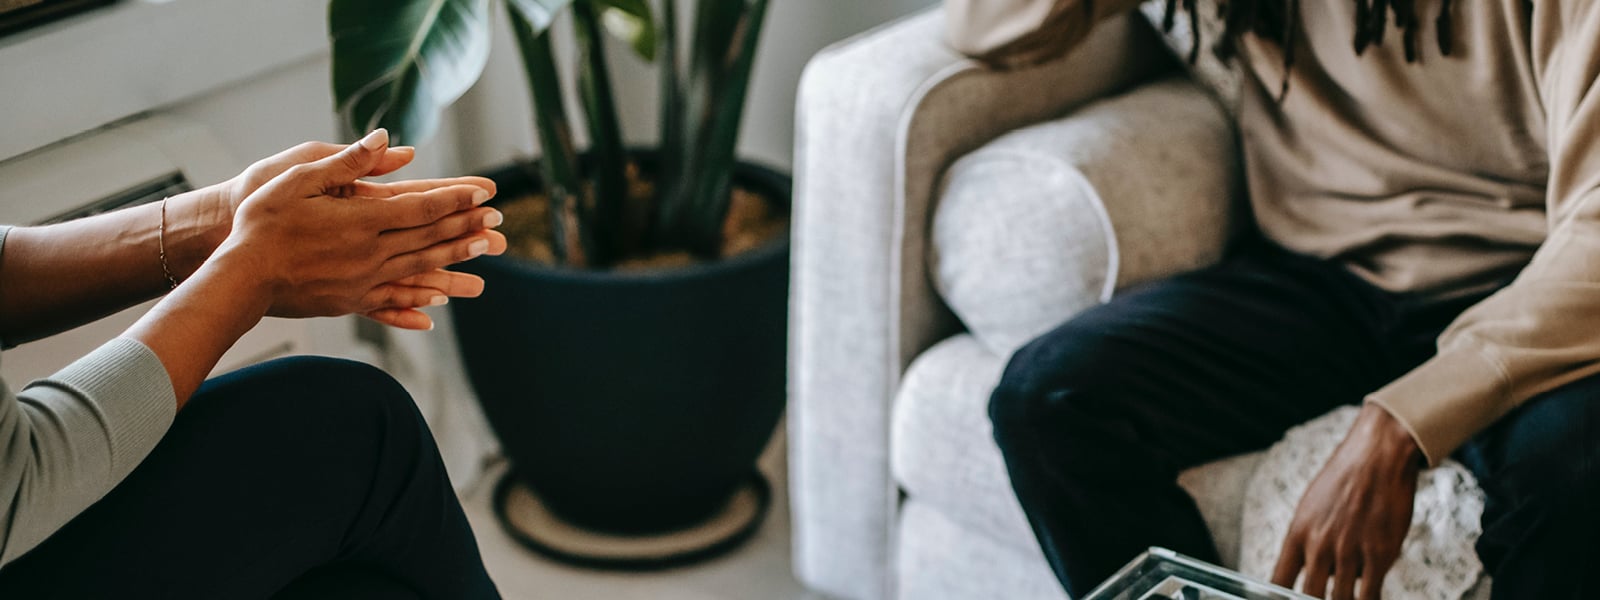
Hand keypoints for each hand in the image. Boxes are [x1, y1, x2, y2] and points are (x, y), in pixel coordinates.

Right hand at [211, 129, 503, 327]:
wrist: (239, 276)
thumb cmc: (262, 222)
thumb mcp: (299, 179)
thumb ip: (347, 161)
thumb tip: (386, 138)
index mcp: (361, 220)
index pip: (422, 207)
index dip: (457, 199)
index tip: (486, 193)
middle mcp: (370, 252)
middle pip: (429, 237)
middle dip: (467, 226)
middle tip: (499, 220)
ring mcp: (363, 280)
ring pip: (420, 267)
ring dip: (455, 257)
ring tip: (485, 249)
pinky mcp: (350, 300)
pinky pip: (394, 298)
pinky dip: (420, 297)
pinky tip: (439, 300)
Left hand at [1271, 403, 1423, 599]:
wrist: (1376, 456)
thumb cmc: (1344, 478)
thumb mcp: (1311, 506)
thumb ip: (1306, 539)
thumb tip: (1305, 568)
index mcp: (1298, 532)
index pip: (1278, 581)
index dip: (1277, 599)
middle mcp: (1319, 545)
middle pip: (1308, 597)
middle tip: (1320, 598)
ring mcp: (1349, 551)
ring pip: (1341, 599)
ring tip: (1346, 597)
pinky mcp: (1380, 554)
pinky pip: (1370, 594)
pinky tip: (1367, 599)